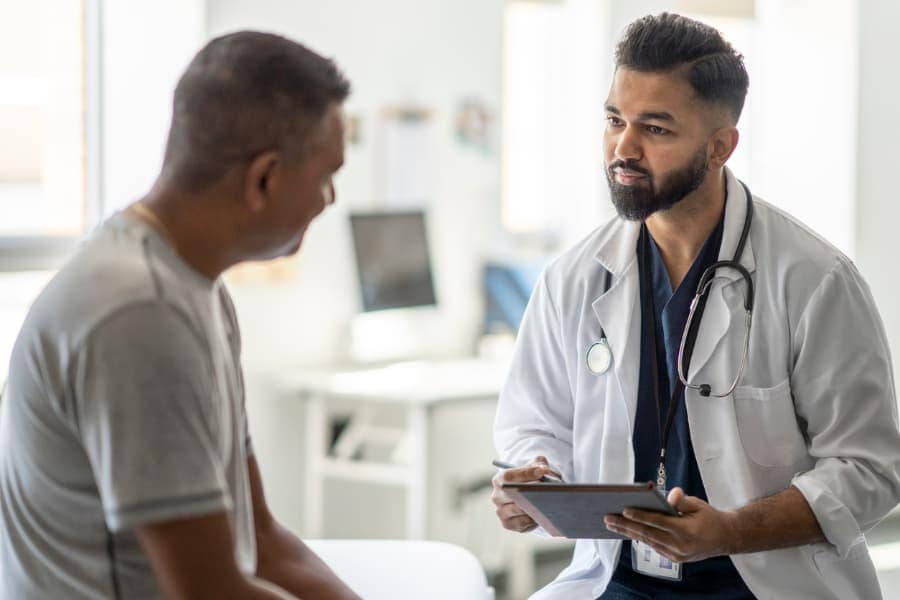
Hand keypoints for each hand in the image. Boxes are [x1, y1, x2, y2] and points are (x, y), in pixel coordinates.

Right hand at [491, 456, 560, 532]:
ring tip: (547, 502)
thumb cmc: (532, 479)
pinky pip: (521, 523)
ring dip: (532, 507)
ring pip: (518, 510)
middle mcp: (496, 496)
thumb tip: (543, 469)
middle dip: (530, 492)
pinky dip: (532, 519)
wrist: (528, 495)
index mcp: (500, 479)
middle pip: (512, 495)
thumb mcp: (535, 467)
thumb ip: (539, 464)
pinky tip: (541, 514)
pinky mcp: (507, 524)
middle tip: (546, 490)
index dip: (525, 474)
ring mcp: (500, 511)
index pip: (509, 477)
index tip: (541, 472)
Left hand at [603, 487, 739, 562]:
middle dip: (625, 526)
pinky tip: (627, 531)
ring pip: (648, 541)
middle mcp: (680, 546)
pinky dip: (639, 538)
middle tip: (607, 518)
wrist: (725, 538)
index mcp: (686, 531)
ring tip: (611, 524)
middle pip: (647, 534)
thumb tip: (669, 495)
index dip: (640, 516)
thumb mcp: (698, 505)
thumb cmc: (710, 517)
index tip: (624, 510)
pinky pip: (653, 546)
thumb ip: (681, 501)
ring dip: (628, 532)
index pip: (658, 522)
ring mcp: (677, 555)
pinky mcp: (675, 559)